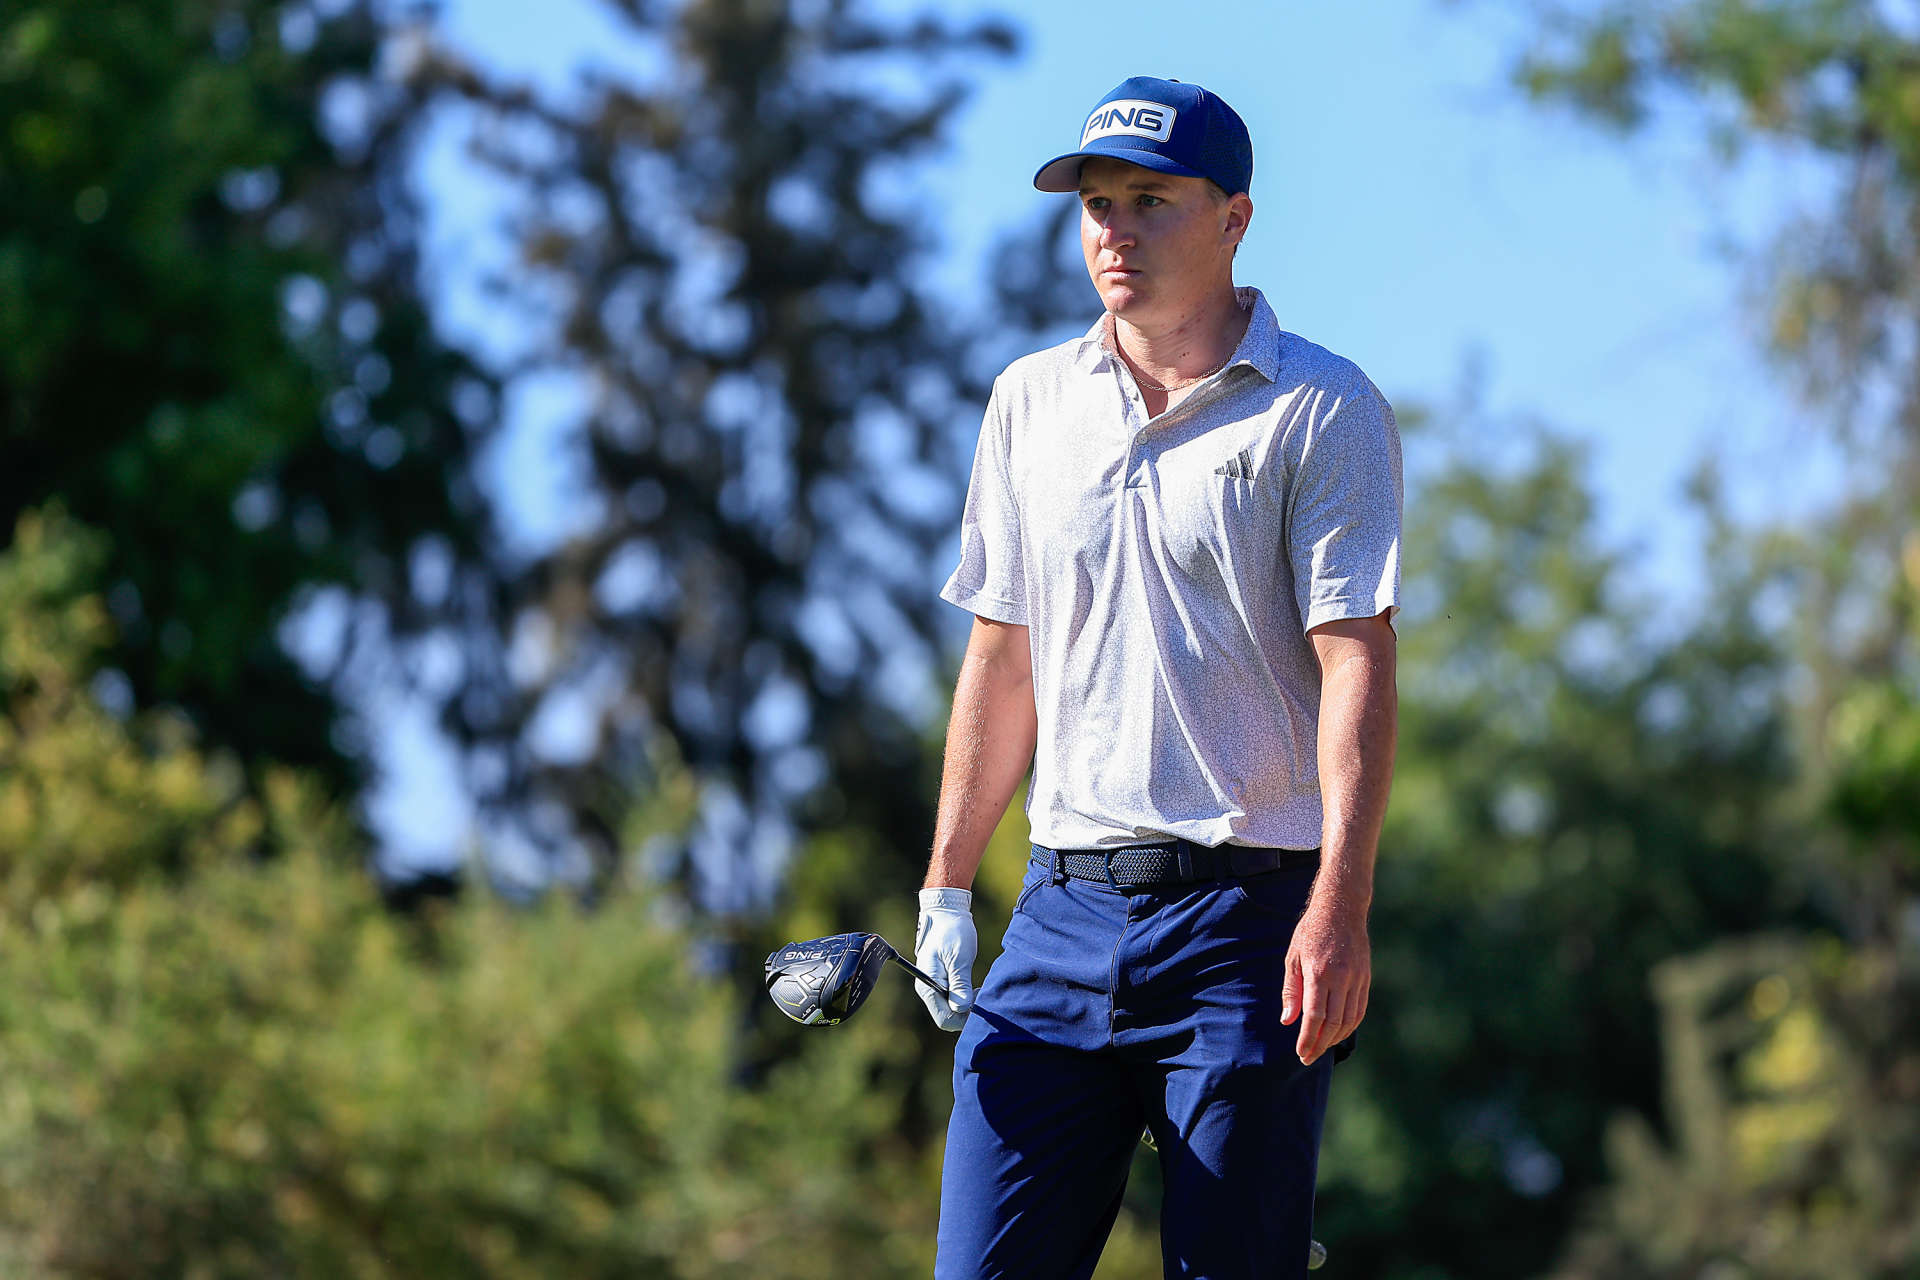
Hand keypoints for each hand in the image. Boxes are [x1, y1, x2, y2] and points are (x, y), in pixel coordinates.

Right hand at [915, 888, 976, 1031]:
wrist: (946, 914)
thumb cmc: (952, 932)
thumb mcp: (959, 956)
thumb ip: (959, 983)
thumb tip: (961, 1009)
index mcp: (928, 985)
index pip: (945, 1019)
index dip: (964, 1018)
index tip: (980, 1003)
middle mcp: (928, 990)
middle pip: (948, 1018)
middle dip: (967, 1013)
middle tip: (981, 994)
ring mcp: (934, 988)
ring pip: (952, 1011)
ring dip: (967, 1006)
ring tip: (980, 990)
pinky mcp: (942, 984)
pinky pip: (953, 1001)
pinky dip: (966, 999)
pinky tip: (975, 989)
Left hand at [1281, 896, 1369, 1064]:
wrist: (1342, 909)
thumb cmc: (1311, 932)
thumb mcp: (1293, 957)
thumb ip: (1291, 990)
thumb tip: (1288, 1021)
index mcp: (1319, 972)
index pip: (1315, 1016)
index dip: (1308, 1039)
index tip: (1301, 1053)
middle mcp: (1341, 978)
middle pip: (1333, 1023)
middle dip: (1320, 1045)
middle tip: (1308, 1057)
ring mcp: (1357, 979)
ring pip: (1349, 1020)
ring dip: (1335, 1039)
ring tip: (1321, 1047)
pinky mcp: (1366, 978)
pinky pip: (1359, 1010)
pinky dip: (1349, 1026)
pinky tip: (1337, 1033)